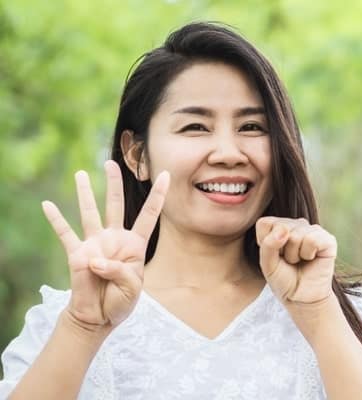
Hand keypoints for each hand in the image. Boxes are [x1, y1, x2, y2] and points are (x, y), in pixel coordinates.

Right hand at [42, 160, 168, 331]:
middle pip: (115, 205)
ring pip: (90, 213)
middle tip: (112, 162)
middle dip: (114, 184)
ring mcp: (95, 244)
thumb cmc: (120, 301)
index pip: (149, 215)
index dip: (158, 195)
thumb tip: (95, 260)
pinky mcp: (77, 254)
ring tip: (80, 174)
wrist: (99, 317)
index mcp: (135, 245)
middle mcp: (114, 239)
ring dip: (85, 194)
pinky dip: (56, 220)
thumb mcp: (132, 288)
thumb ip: (119, 272)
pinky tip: (47, 204)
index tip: (166, 175)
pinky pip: (65, 234)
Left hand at [256, 217, 335, 305]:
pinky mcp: (328, 239)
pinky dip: (308, 254)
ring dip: (294, 255)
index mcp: (280, 226)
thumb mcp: (267, 263)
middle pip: (281, 227)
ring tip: (300, 261)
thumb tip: (283, 229)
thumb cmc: (283, 279)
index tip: (274, 255)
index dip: (265, 243)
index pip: (265, 223)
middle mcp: (298, 225)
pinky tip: (311, 259)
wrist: (301, 297)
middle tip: (289, 261)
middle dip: (281, 250)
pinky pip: (312, 240)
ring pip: (296, 235)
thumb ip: (268, 245)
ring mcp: (313, 230)